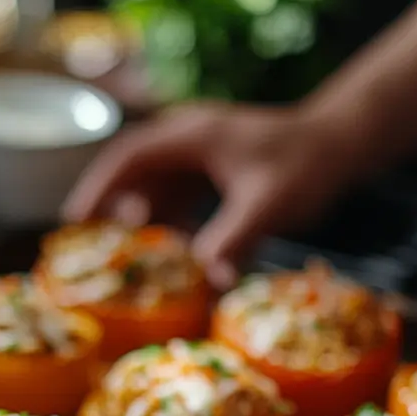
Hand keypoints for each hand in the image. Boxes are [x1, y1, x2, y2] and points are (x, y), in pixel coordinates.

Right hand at [63, 101, 350, 288]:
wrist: (341, 145)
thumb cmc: (307, 164)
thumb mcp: (269, 204)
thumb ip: (236, 239)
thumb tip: (208, 280)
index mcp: (192, 135)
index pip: (128, 157)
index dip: (98, 188)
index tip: (74, 221)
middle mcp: (188, 141)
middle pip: (131, 171)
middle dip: (108, 206)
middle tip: (85, 246)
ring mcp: (199, 156)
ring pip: (152, 187)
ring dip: (138, 219)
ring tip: (122, 257)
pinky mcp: (212, 173)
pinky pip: (176, 199)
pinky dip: (167, 224)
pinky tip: (168, 254)